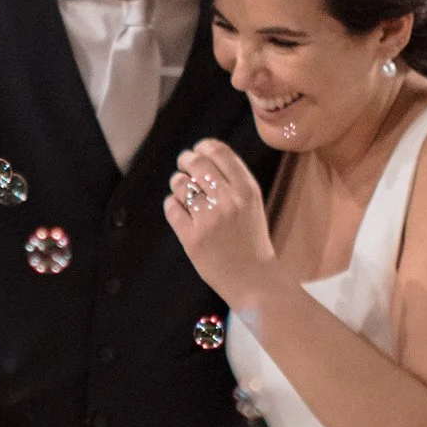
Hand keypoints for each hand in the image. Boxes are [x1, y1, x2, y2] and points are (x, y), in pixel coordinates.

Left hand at [161, 139, 276, 308]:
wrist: (255, 279)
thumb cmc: (251, 240)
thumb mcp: (252, 204)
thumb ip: (232, 180)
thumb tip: (202, 153)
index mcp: (247, 190)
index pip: (219, 152)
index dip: (203, 147)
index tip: (198, 151)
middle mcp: (228, 201)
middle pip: (196, 163)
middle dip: (186, 160)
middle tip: (184, 165)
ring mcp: (209, 220)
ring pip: (180, 184)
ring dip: (178, 183)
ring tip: (183, 191)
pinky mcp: (192, 238)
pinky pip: (171, 207)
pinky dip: (172, 205)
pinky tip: (181, 211)